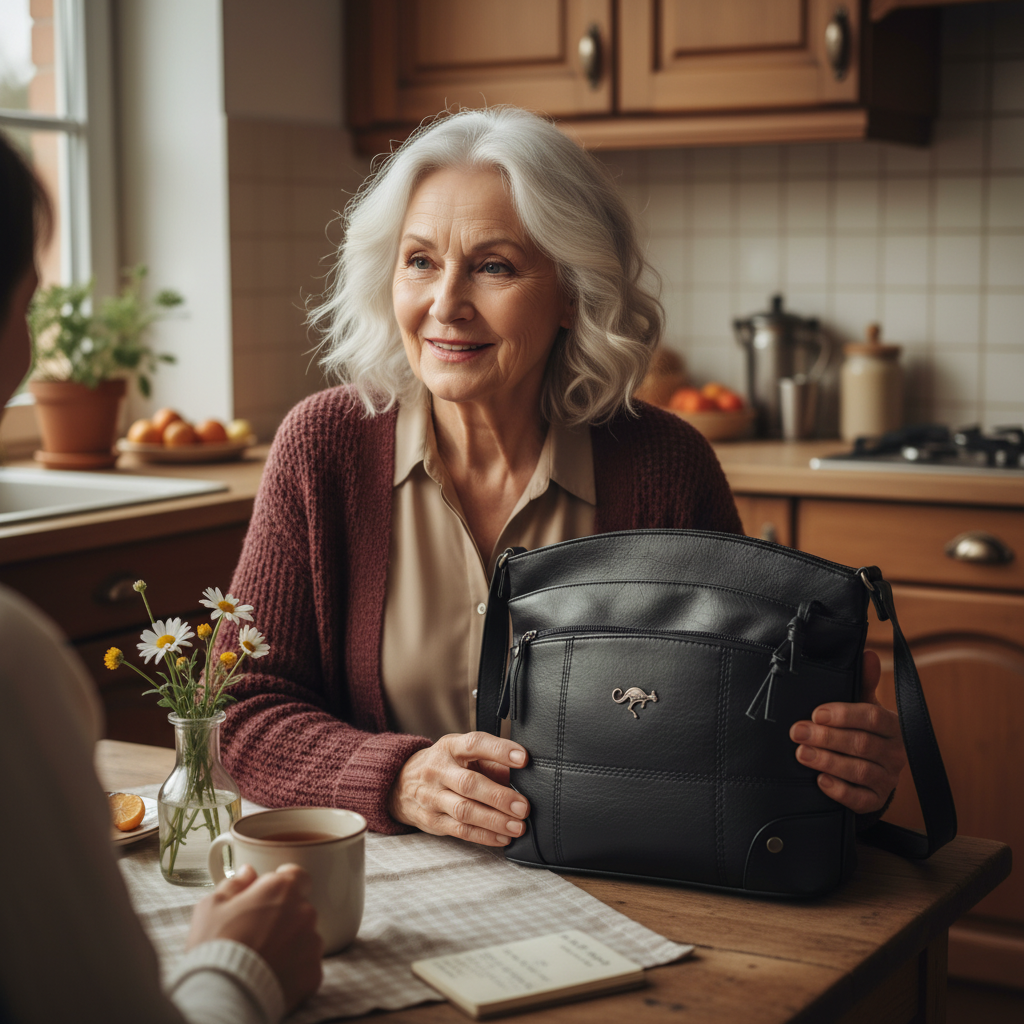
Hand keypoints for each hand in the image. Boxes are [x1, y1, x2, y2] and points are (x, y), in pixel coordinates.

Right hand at [187, 863, 322, 1011]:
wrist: (222, 993)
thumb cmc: (215, 945)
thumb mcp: (212, 906)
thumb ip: (234, 884)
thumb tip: (247, 872)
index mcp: (282, 889)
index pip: (297, 876)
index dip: (282, 884)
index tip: (269, 896)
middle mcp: (304, 912)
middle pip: (299, 908)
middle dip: (282, 917)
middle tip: (256, 933)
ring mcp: (312, 943)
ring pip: (304, 937)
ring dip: (289, 943)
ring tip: (262, 957)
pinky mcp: (314, 972)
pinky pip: (306, 965)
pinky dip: (293, 969)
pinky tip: (271, 974)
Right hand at [388, 731, 530, 846]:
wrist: (400, 783)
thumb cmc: (444, 765)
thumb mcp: (463, 754)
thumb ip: (491, 763)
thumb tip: (523, 778)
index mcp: (451, 747)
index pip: (475, 744)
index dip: (500, 750)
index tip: (524, 759)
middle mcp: (438, 770)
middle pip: (469, 784)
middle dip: (499, 797)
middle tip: (523, 807)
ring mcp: (432, 796)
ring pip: (464, 811)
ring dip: (494, 821)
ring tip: (517, 826)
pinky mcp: (431, 820)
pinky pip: (460, 830)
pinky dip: (484, 836)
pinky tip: (503, 838)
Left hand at [789, 649, 905, 814]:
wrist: (874, 771)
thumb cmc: (864, 731)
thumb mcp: (865, 706)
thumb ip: (864, 682)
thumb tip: (867, 654)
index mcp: (893, 727)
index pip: (873, 718)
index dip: (844, 715)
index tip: (817, 713)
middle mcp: (895, 753)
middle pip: (862, 744)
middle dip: (826, 738)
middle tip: (797, 732)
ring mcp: (888, 779)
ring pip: (860, 771)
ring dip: (828, 762)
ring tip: (802, 754)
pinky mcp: (876, 800)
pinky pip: (860, 799)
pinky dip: (840, 790)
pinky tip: (820, 781)